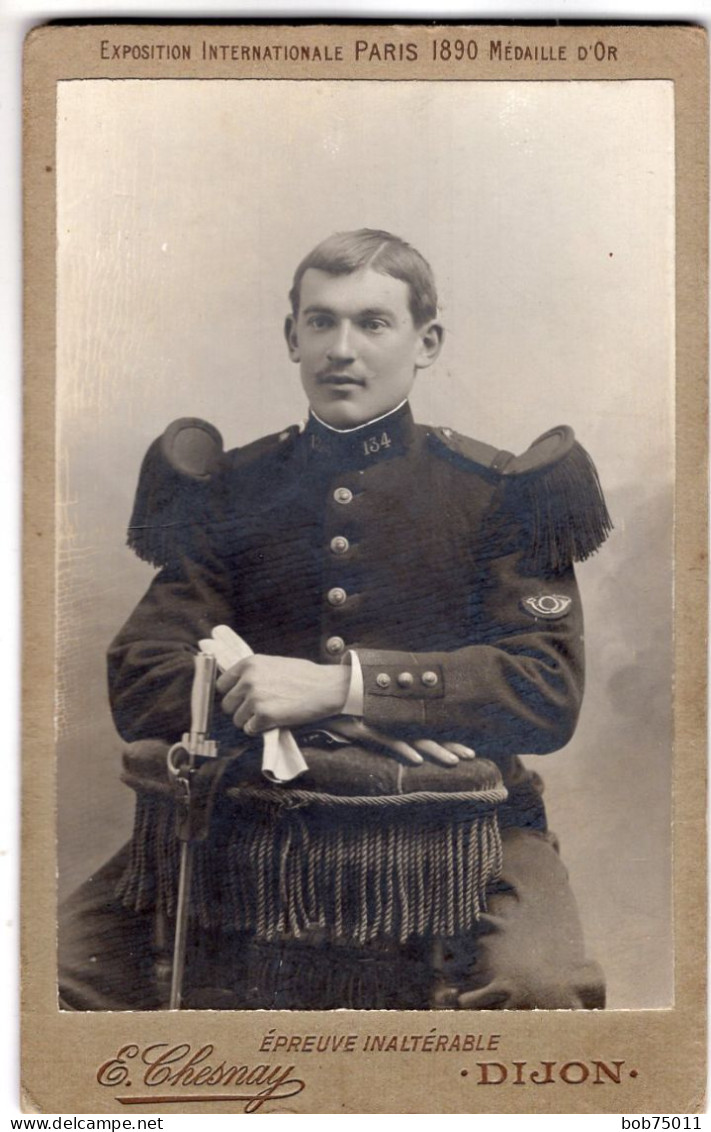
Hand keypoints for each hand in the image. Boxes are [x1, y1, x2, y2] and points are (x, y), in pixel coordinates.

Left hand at [217, 654, 349, 732]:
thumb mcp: (274, 664)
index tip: (240, 700)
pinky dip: (259, 729)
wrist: (326, 687)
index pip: (222, 684)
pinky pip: (250, 729)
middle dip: (239, 710)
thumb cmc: (305, 676)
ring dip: (250, 721)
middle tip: (256, 711)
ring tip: (268, 716)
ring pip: (237, 720)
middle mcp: (248, 679)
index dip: (231, 694)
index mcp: (249, 664)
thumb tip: (237, 687)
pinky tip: (273, 722)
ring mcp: (255, 697)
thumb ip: (254, 673)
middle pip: (226, 704)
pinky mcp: (264, 715)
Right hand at [320, 716, 475, 767]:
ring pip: (414, 739)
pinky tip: (417, 759)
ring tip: (455, 761)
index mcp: (399, 719)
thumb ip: (386, 724)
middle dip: (451, 746)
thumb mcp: (370, 717)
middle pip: (428, 735)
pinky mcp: (367, 729)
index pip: (429, 731)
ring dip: (435, 750)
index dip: (449, 740)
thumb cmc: (346, 706)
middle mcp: (394, 721)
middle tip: (471, 755)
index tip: (469, 750)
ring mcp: (382, 724)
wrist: (321, 693)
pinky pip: (388, 741)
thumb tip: (404, 739)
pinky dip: (403, 749)